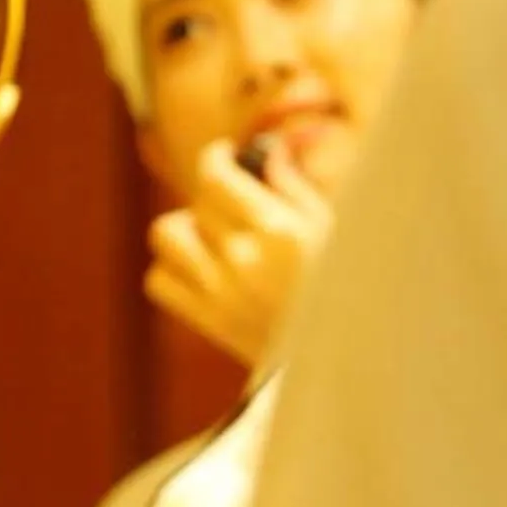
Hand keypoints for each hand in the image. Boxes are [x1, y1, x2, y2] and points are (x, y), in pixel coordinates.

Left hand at [144, 140, 333, 371]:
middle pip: (197, 202)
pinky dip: (173, 270)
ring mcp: (221, 291)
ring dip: (184, 229)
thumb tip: (266, 150)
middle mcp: (244, 257)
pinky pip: (159, 280)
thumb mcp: (330, 228)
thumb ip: (291, 186)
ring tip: (210, 238)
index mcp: (278, 230)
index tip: (223, 156)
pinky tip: (201, 270)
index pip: (214, 174)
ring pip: (165, 234)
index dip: (215, 157)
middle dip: (215, 197)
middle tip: (235, 206)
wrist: (347, 357)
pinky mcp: (208, 319)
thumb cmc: (345, 284)